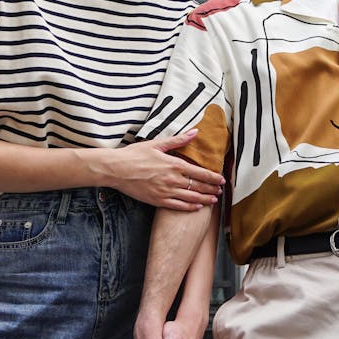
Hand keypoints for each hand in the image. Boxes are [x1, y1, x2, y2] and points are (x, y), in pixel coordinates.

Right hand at [102, 131, 223, 209]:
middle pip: (198, 186)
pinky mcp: (157, 201)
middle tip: (221, 191)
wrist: (116, 169)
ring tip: (213, 200)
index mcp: (174, 164)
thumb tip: (195, 131)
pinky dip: (189, 207)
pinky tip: (197, 207)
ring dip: (204, 199)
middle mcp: (172, 179)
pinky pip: (178, 206)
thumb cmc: (135, 154)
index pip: (200, 173)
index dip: (213, 177)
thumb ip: (179, 140)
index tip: (222, 180)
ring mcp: (165, 192)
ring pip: (191, 198)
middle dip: (212, 189)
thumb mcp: (157, 144)